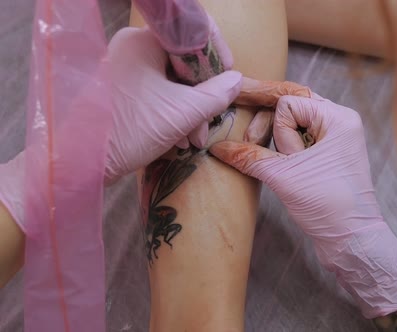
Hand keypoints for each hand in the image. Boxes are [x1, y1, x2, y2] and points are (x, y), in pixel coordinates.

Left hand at [105, 27, 240, 182]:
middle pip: (184, 60)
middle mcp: (133, 47)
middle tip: (210, 121)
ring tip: (194, 138)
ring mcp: (126, 68)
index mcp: (144, 41)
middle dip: (203, 93)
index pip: (193, 31)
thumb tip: (237, 80)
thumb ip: (215, 95)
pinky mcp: (122, 89)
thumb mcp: (181, 114)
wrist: (80, 162)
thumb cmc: (128, 131)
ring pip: (173, 79)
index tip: (229, 79)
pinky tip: (179, 138)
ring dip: (191, 109)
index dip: (216, 54)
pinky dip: (173, 112)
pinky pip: (158, 91)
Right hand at [210, 95, 396, 317]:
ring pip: (290, 122)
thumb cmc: (327, 205)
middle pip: (289, 105)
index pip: (288, 102)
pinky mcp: (326, 154)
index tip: (284, 157)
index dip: (276, 128)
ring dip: (275, 140)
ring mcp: (333, 138)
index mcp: (337, 118)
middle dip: (267, 124)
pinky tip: (271, 158)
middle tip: (250, 142)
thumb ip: (249, 156)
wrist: (351, 240)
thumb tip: (217, 147)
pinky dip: (280, 148)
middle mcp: (338, 121)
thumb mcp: (283, 177)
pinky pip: (296, 138)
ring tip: (278, 166)